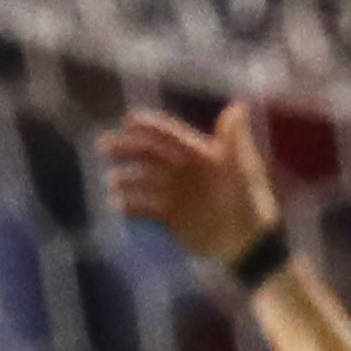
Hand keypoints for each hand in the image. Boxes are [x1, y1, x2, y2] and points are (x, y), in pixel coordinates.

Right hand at [98, 100, 278, 268]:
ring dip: (126, 177)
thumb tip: (238, 107)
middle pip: (149, 153)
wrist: (246, 243)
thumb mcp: (242, 169)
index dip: (149, 126)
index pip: (169, 134)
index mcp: (198, 154)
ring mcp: (175, 193)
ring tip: (112, 182)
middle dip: (126, 147)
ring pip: (144, 179)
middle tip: (103, 146)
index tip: (128, 120)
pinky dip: (131, 204)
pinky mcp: (170, 215)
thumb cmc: (248, 201)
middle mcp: (183, 170)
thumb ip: (234, 140)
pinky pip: (145, 207)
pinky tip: (117, 204)